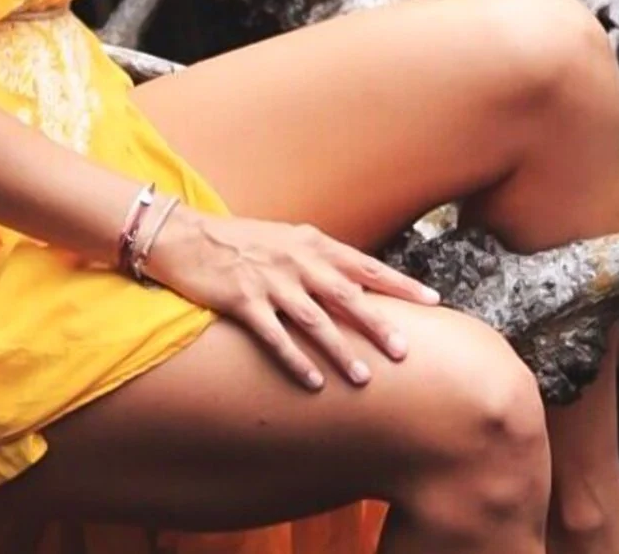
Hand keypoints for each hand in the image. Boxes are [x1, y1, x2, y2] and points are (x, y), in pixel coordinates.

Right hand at [140, 206, 440, 390]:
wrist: (185, 236)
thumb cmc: (240, 241)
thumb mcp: (286, 239)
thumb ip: (320, 259)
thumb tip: (358, 285)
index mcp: (310, 242)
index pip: (364, 265)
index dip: (399, 283)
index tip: (432, 301)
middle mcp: (295, 260)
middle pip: (346, 295)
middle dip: (377, 324)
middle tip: (404, 351)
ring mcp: (269, 280)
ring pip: (314, 319)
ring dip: (341, 350)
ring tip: (364, 378)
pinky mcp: (243, 300)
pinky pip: (275, 336)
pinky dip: (296, 359)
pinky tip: (314, 381)